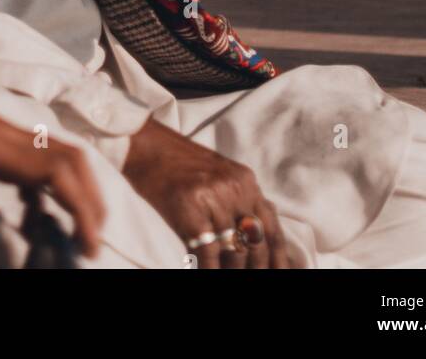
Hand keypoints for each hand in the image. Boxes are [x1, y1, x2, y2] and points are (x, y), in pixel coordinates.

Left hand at [0, 71, 104, 256]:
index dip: (81, 203)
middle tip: (91, 247)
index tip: (87, 244)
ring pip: (53, 148)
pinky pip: (31, 151)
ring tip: (77, 233)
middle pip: (66, 153)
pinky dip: (52, 179)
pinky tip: (43, 212)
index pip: (51, 164)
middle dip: (91, 199)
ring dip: (76, 187)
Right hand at [122, 119, 289, 268]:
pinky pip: (209, 254)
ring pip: (235, 252)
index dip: (278, 258)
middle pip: (256, 243)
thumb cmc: (178, 164)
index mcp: (246, 181)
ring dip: (233, 270)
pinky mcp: (190, 210)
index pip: (271, 228)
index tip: (280, 273)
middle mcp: (235, 188)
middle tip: (254, 278)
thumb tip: (256, 238)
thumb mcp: (219, 176)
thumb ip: (241, 201)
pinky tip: (208, 272)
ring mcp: (213, 198)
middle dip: (256, 268)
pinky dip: (212, 270)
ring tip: (230, 274)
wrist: (145, 146)